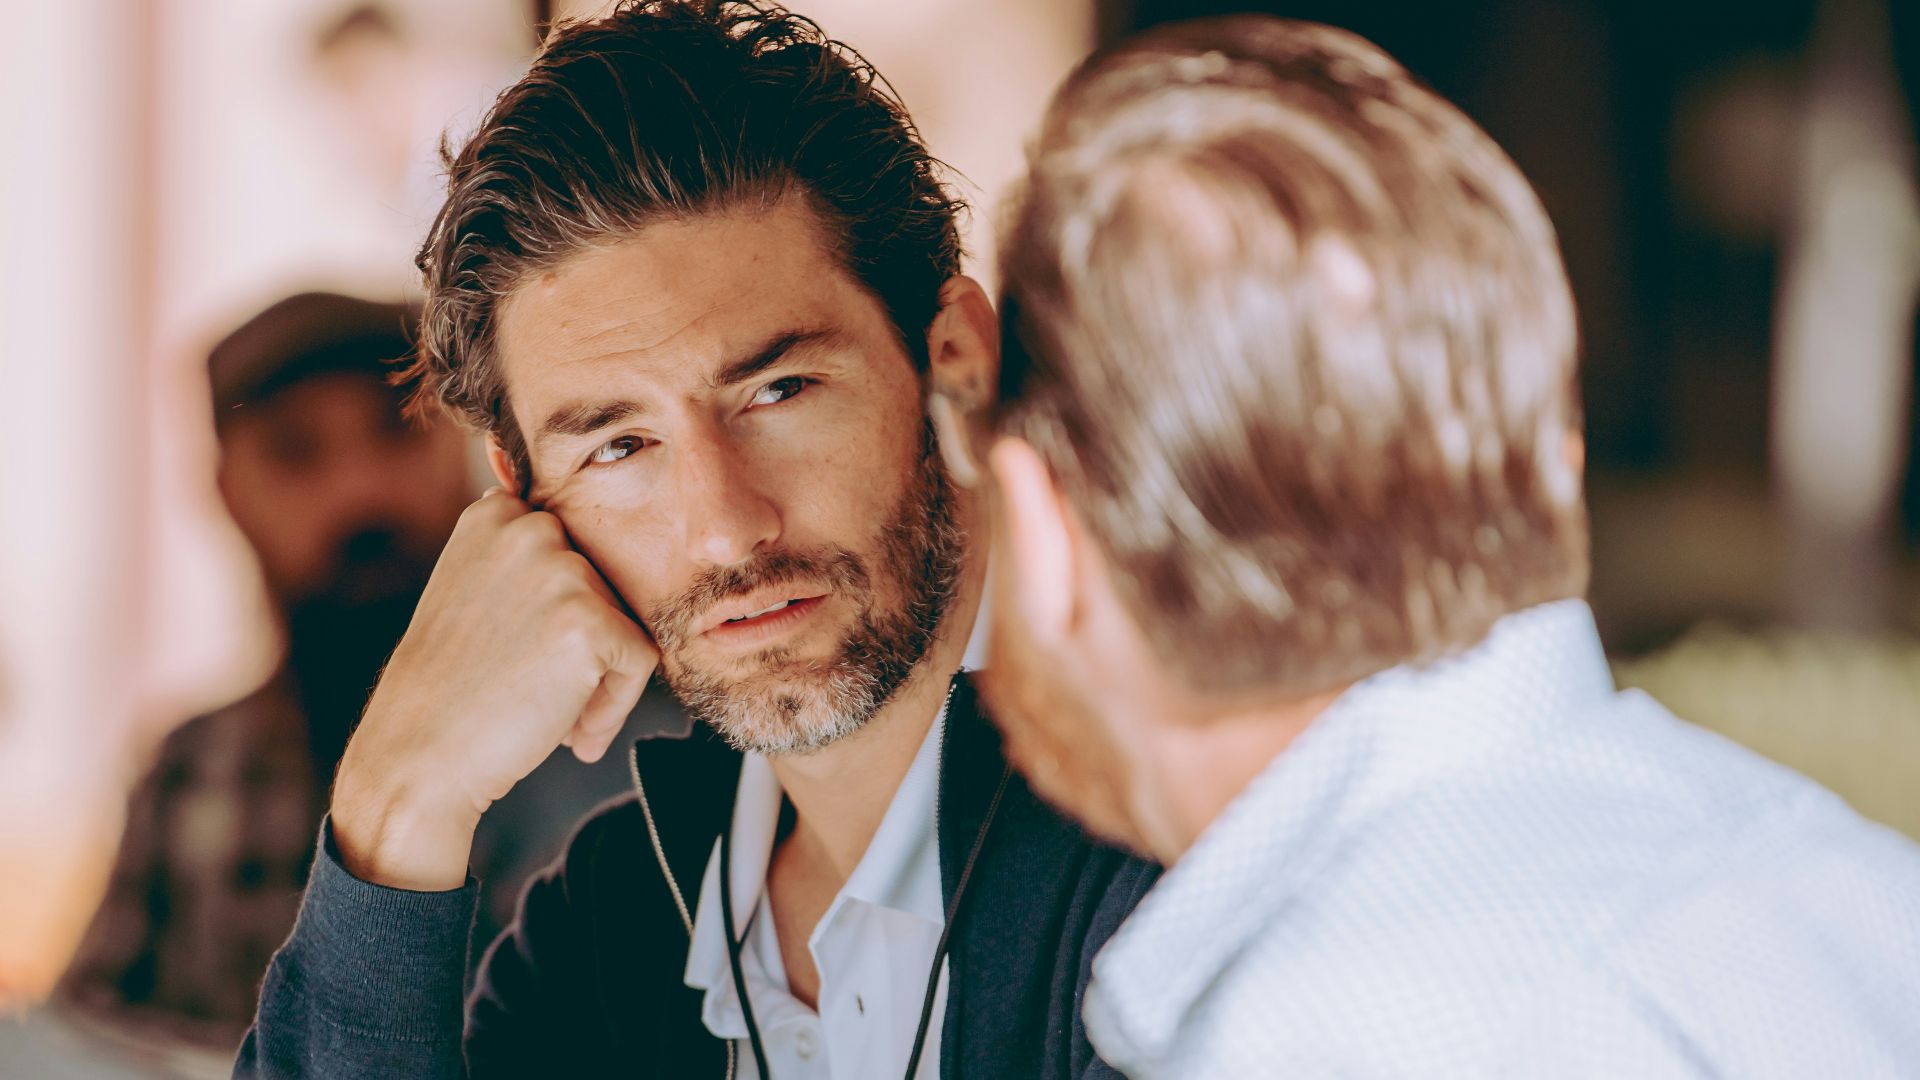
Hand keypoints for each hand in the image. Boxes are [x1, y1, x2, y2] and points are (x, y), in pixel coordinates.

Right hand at [331, 488, 657, 889]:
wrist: (416, 759)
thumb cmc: (446, 689)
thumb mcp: (468, 594)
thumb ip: (519, 563)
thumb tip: (567, 550)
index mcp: (496, 516)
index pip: (573, 553)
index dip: (559, 615)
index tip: (525, 655)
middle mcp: (530, 528)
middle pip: (604, 589)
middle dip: (583, 649)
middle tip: (537, 694)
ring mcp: (562, 571)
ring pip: (625, 625)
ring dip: (599, 680)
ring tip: (552, 718)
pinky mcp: (591, 621)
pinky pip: (640, 661)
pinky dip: (615, 706)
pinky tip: (571, 737)